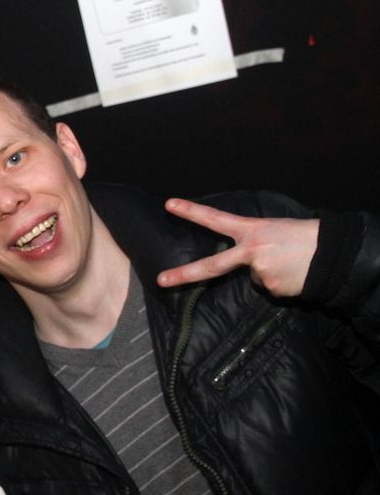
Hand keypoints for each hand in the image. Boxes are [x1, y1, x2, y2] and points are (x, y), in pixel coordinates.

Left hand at [156, 198, 318, 296]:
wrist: (334, 253)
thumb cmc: (303, 237)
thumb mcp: (273, 230)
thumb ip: (252, 244)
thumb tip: (247, 268)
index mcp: (251, 230)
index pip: (215, 218)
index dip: (192, 212)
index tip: (169, 204)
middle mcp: (250, 251)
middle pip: (211, 266)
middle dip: (183, 274)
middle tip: (160, 280)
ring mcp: (260, 272)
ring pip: (253, 279)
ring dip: (267, 273)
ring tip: (289, 263)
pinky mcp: (272, 289)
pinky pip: (268, 289)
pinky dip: (279, 283)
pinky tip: (293, 274)